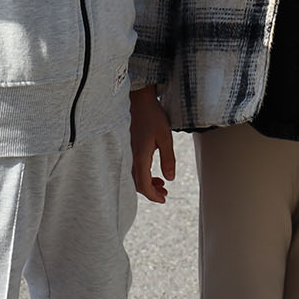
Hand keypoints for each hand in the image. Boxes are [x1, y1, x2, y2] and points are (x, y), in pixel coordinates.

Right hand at [129, 87, 175, 203]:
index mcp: (140, 157)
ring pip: (135, 176)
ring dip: (147, 183)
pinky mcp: (129, 147)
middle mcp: (131, 157)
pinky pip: (133, 167)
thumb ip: (168, 159)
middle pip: (137, 184)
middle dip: (151, 191)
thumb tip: (170, 178)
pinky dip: (143, 173)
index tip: (163, 199)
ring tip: (161, 183)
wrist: (139, 99)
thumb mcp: (166, 138)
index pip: (144, 185)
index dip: (153, 196)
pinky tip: (152, 170)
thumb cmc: (153, 116)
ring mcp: (128, 152)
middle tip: (164, 193)